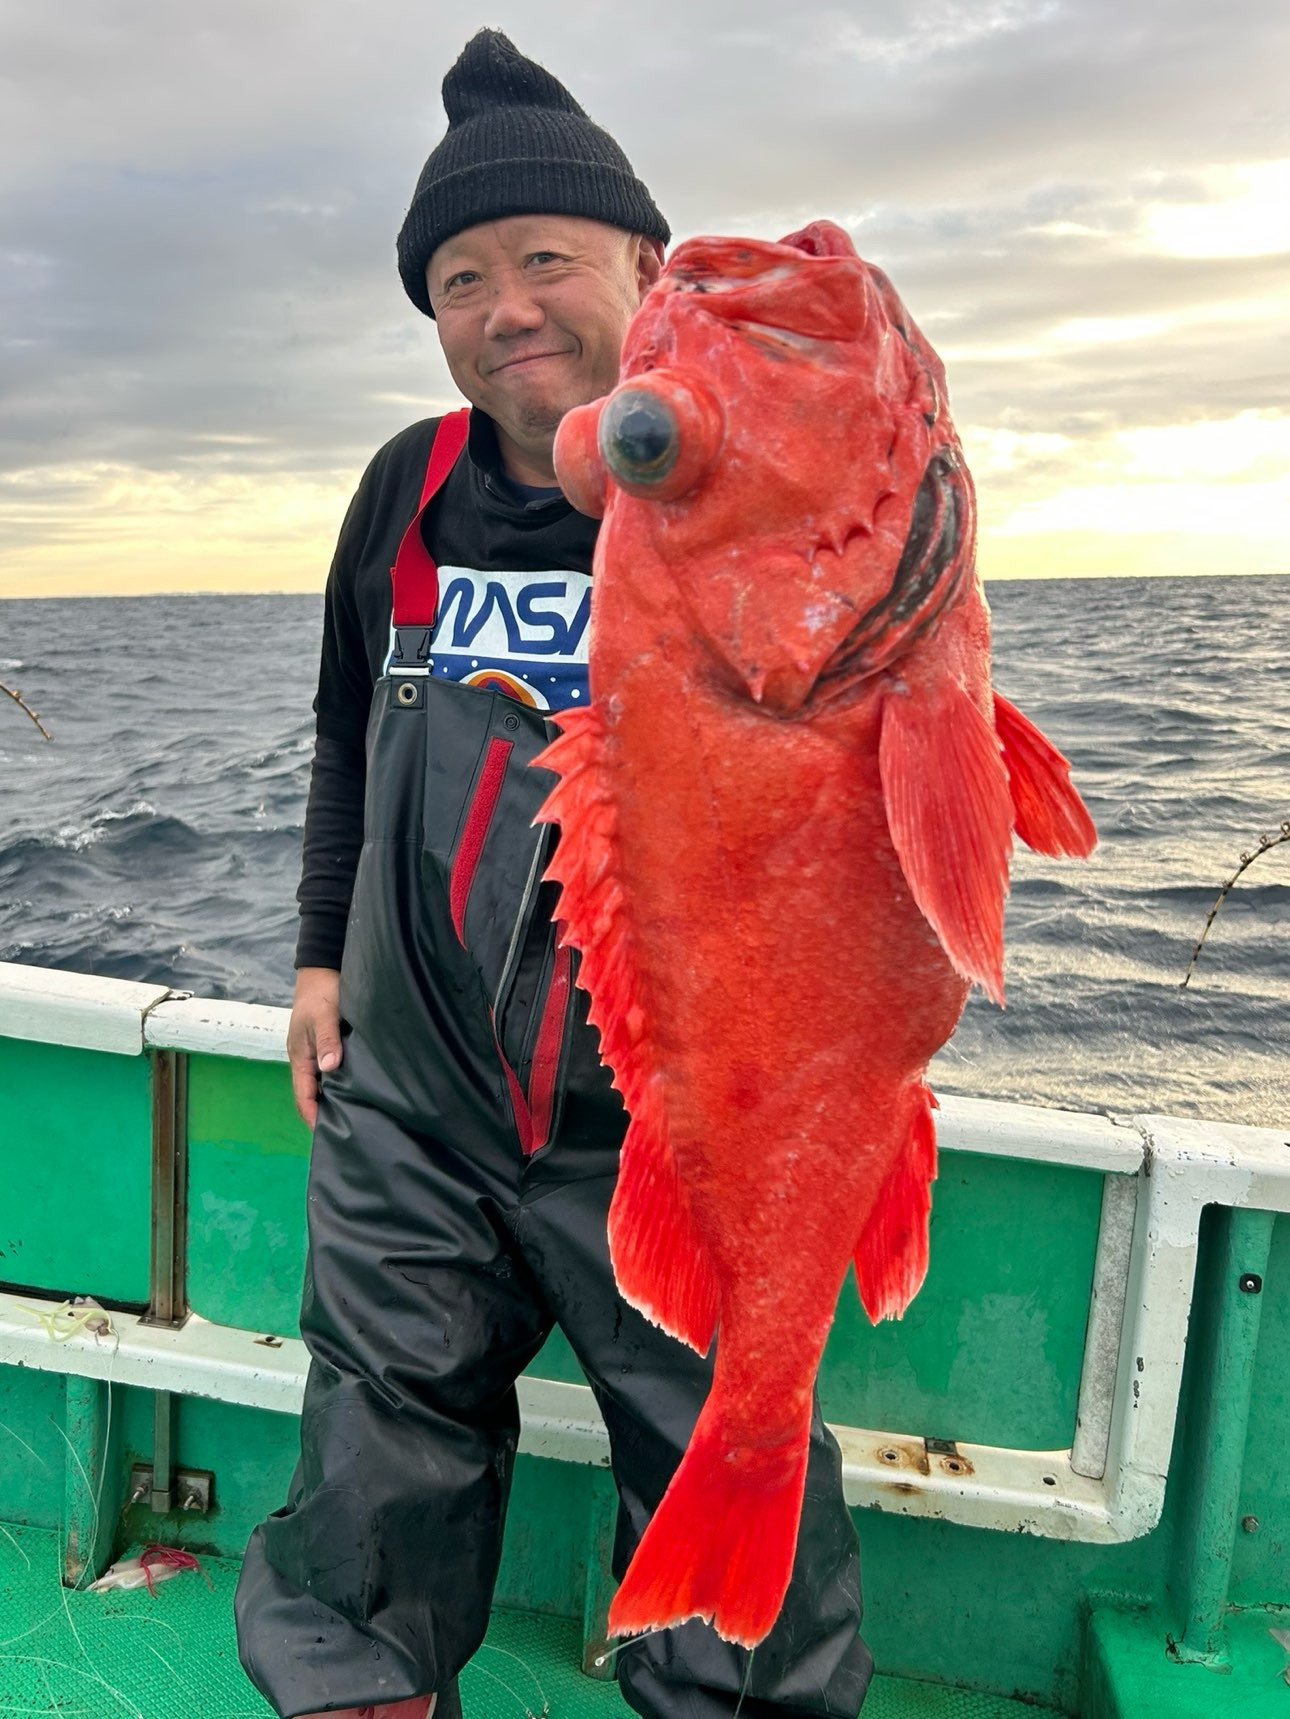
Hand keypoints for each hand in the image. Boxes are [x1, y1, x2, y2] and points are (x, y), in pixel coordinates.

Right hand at [288, 966, 341, 1128]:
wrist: (323, 969)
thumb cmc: (321, 992)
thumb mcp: (323, 1015)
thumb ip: (327, 1040)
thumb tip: (329, 1068)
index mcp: (300, 1056)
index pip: (303, 1096)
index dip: (313, 1116)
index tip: (327, 1135)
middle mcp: (308, 1059)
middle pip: (313, 1094)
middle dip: (325, 1114)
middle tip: (348, 1131)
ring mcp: (319, 1053)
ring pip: (324, 1084)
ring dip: (335, 1100)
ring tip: (357, 1117)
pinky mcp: (331, 1046)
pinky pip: (335, 1072)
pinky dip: (343, 1084)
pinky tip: (360, 1091)